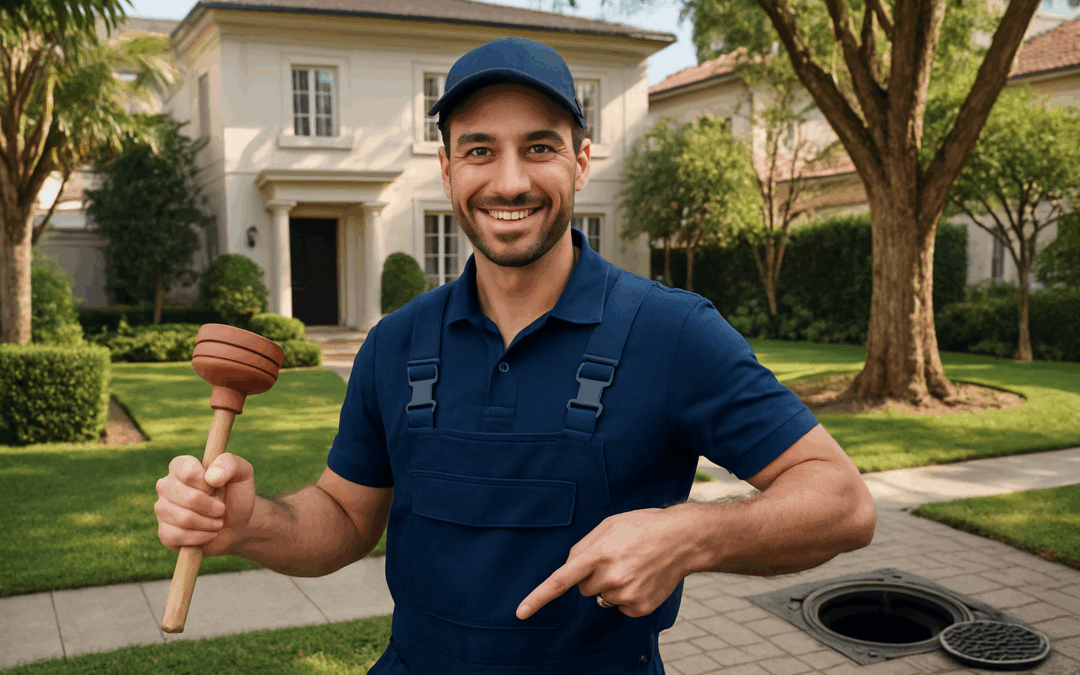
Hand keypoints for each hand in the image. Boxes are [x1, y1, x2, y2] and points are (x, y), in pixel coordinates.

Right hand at [154, 453, 255, 557]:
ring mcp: (162, 509)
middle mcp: (166, 485)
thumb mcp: (242, 473)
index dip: (208, 484)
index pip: (188, 472)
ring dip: (209, 523)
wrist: (237, 524)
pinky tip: (209, 534)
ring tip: (218, 522)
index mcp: (181, 465)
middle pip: (187, 497)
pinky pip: (177, 536)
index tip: (218, 488)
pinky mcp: (164, 532)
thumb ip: (230, 464)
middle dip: (212, 507)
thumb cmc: (236, 494)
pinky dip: (201, 537)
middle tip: (222, 509)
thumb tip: (211, 477)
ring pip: (183, 518)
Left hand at [516, 507, 694, 618]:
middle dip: (592, 576)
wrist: (683, 539)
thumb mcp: (608, 525)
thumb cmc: (642, 526)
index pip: (562, 579)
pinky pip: (619, 607)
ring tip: (632, 565)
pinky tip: (642, 577)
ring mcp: (627, 594)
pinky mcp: (640, 607)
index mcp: (599, 553)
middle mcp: (611, 576)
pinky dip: (627, 595)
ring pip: (601, 598)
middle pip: (583, 589)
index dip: (539, 597)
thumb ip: (583, 546)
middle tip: (615, 559)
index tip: (521, 613)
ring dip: (611, 585)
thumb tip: (567, 569)